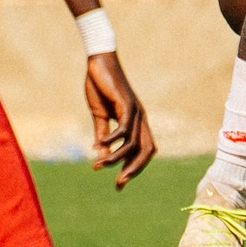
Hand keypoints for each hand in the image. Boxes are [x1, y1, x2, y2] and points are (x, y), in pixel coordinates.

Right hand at [85, 52, 156, 185]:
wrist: (98, 64)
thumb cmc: (100, 88)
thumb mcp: (100, 116)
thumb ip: (102, 136)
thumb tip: (101, 155)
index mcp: (136, 122)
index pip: (142, 150)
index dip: (134, 167)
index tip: (119, 183)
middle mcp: (140, 118)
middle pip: (147, 150)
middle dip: (134, 169)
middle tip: (118, 183)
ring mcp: (136, 111)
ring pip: (132, 143)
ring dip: (115, 157)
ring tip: (98, 164)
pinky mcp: (126, 103)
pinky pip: (124, 127)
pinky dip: (112, 138)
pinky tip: (98, 144)